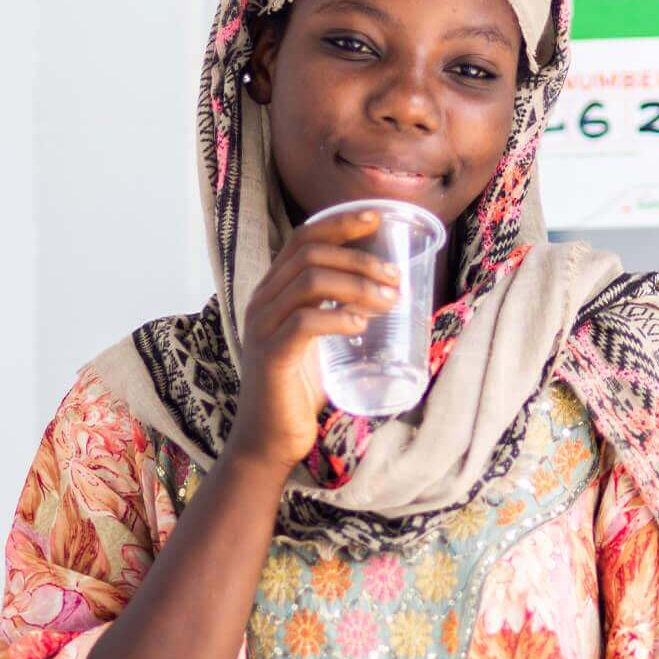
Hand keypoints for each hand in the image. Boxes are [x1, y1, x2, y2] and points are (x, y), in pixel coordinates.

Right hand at [233, 209, 401, 471]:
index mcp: (273, 292)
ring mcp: (262, 326)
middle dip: (360, 258)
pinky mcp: (271, 355)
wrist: (270, 440)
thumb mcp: (320, 341)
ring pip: (311, 281)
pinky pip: (305, 322)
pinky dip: (339, 317)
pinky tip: (362, 324)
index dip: (339, 223)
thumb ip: (337, 312)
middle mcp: (262, 301)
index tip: (377, 218)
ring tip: (391, 301)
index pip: (303, 239)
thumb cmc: (299, 390)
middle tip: (395, 278)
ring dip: (358, 285)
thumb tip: (386, 294)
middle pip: (311, 254)